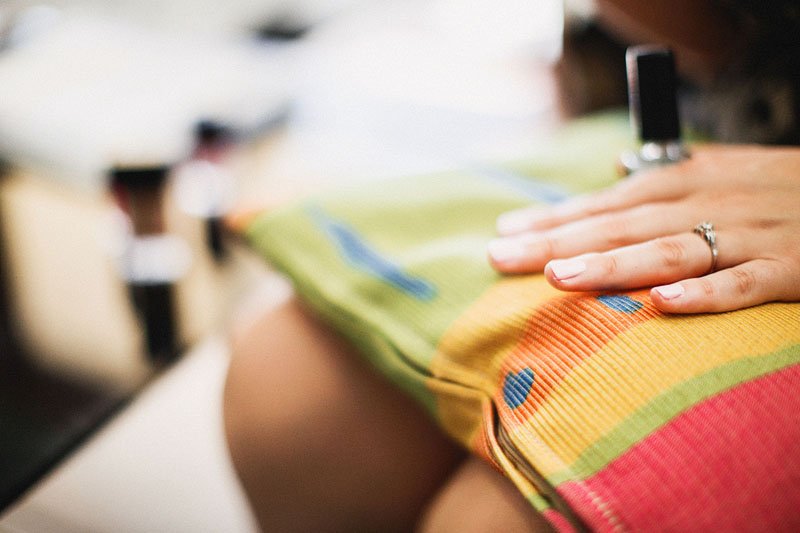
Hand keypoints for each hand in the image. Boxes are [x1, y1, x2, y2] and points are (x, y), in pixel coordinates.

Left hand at [487, 145, 799, 313]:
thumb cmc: (787, 186)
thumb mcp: (727, 168)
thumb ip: (670, 172)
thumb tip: (617, 168)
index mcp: (689, 181)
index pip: (607, 200)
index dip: (555, 216)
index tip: (505, 231)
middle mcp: (710, 203)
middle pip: (622, 224)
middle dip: (558, 241)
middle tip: (502, 256)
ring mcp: (750, 234)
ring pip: (671, 249)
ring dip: (614, 263)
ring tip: (560, 277)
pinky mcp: (793, 266)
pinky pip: (746, 282)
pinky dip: (708, 293)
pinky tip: (665, 306)